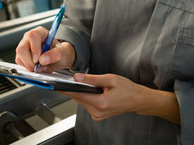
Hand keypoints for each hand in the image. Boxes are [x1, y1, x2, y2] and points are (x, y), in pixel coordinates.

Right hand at [15, 27, 74, 72]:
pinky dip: (26, 66)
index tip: (38, 59)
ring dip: (28, 64)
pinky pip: (19, 61)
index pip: (33, 36)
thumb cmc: (60, 52)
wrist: (58, 57)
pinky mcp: (21, 54)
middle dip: (28, 60)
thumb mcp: (62, 53)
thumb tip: (42, 60)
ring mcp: (24, 45)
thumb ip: (55, 55)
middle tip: (37, 66)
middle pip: (22, 48)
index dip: (34, 48)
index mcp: (41, 32)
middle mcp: (30, 37)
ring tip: (38, 66)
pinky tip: (34, 65)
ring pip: (19, 56)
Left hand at [61, 73, 180, 123]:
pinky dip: (86, 97)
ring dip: (81, 92)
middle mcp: (97, 112)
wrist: (137, 100)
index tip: (56, 85)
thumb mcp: (110, 79)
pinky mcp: (98, 116)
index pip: (78, 95)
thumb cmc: (127, 89)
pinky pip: (87, 104)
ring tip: (84, 83)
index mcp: (100, 103)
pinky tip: (90, 90)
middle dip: (74, 88)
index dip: (66, 89)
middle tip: (69, 79)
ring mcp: (97, 116)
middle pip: (79, 98)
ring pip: (82, 101)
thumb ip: (92, 78)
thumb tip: (77, 77)